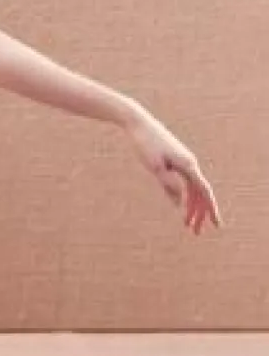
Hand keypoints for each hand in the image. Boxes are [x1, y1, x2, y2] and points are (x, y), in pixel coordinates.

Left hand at [122, 104, 222, 235]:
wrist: (138, 123)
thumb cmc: (145, 144)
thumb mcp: (155, 167)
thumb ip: (168, 184)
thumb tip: (179, 202)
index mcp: (188, 165)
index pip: (204, 192)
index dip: (211, 210)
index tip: (217, 226)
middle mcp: (189, 164)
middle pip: (199, 194)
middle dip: (199, 214)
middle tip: (195, 233)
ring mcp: (182, 162)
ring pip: (191, 189)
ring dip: (190, 207)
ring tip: (186, 224)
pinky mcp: (174, 160)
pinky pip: (183, 182)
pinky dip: (182, 196)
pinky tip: (178, 206)